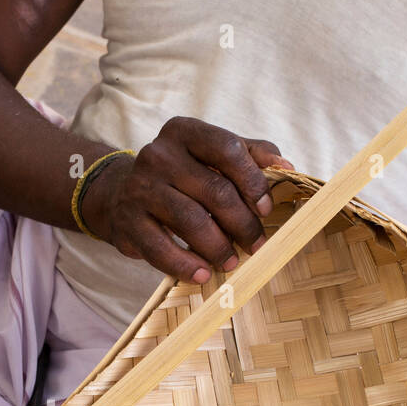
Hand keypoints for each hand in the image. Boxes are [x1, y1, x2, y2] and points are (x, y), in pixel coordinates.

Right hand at [80, 116, 293, 283]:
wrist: (120, 193)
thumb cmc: (180, 175)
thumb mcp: (212, 155)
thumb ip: (251, 154)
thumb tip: (287, 167)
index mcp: (184, 131)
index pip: (227, 149)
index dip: (252, 180)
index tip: (265, 208)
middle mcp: (159, 155)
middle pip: (214, 190)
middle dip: (242, 223)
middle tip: (255, 244)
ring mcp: (140, 188)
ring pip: (191, 221)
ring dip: (218, 248)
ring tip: (231, 261)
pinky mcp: (127, 221)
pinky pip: (161, 248)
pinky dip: (185, 265)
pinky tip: (202, 273)